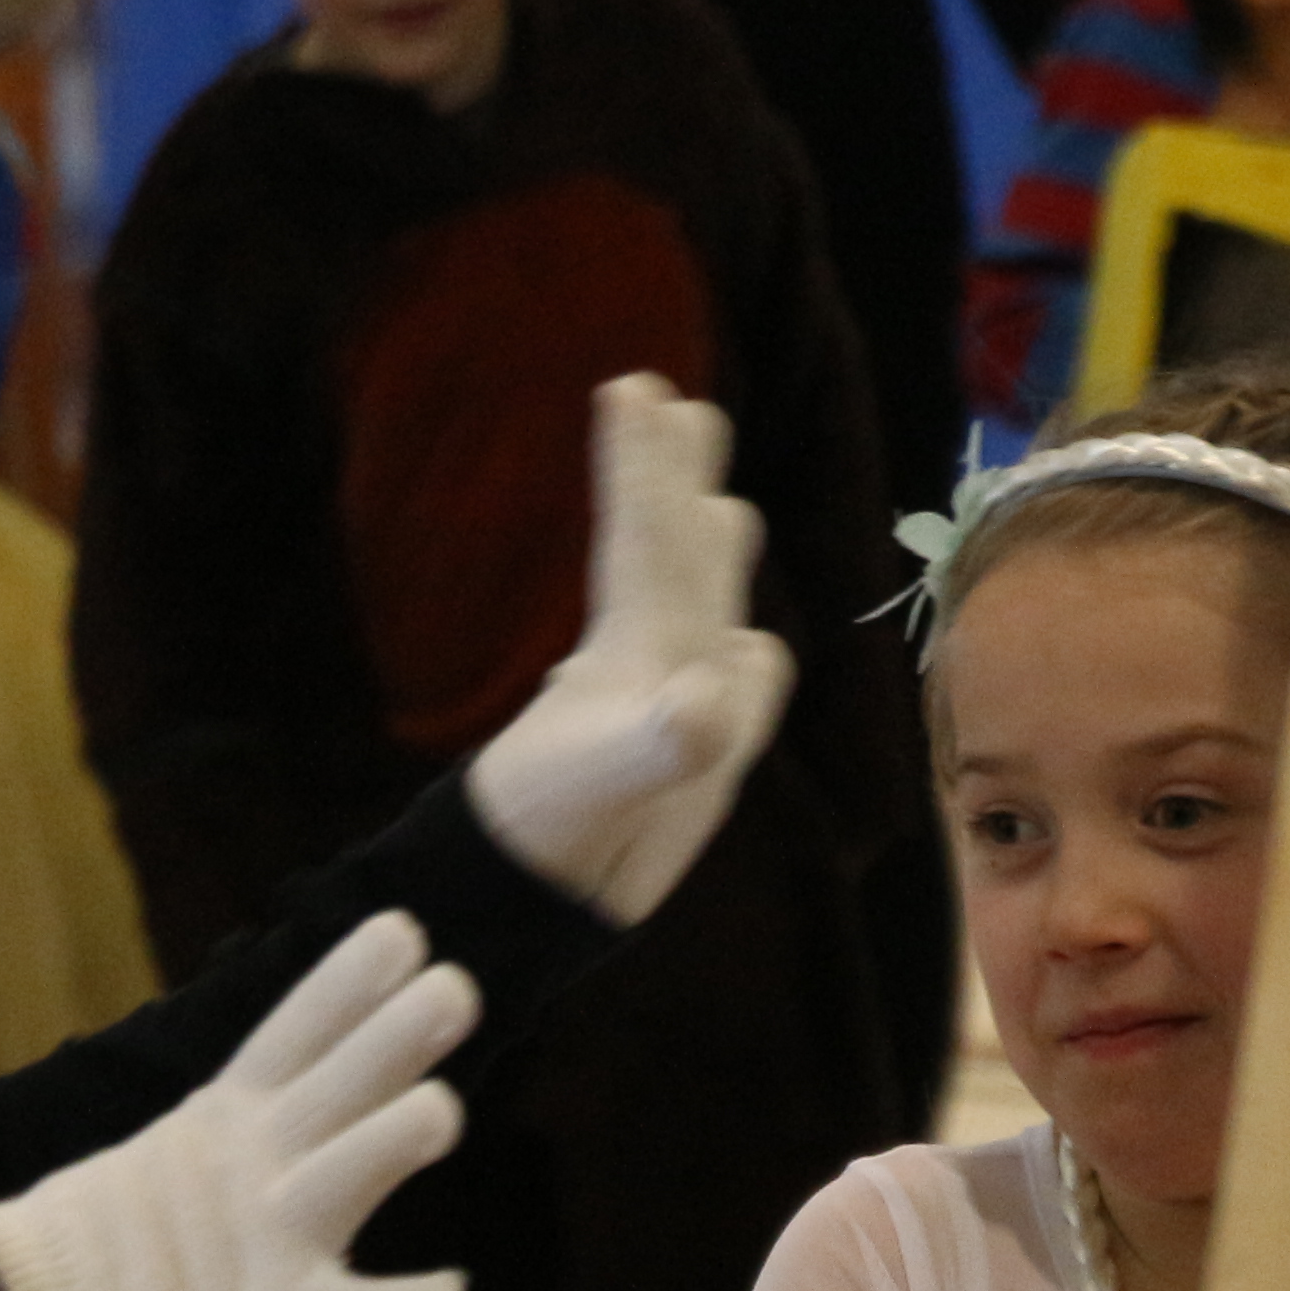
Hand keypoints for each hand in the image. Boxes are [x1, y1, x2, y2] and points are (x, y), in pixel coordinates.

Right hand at [0, 910, 475, 1290]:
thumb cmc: (122, 1236)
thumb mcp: (189, 1146)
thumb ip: (262, 1112)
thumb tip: (340, 1072)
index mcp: (229, 1117)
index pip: (295, 1031)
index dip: (349, 979)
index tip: (404, 927)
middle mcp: (254, 1163)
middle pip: (336, 1084)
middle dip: (397, 1033)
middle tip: (458, 986)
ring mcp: (263, 1237)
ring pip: (347, 1174)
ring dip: (394, 1136)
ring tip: (442, 1109)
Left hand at [459, 375, 798, 924]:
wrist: (545, 903)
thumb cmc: (565, 836)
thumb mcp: (615, 785)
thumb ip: (665, 742)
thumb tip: (705, 698)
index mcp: (633, 646)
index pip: (642, 537)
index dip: (642, 467)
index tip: (630, 387)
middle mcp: (656, 658)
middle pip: (671, 548)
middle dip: (672, 478)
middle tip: (666, 401)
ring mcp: (675, 701)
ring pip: (698, 604)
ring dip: (703, 549)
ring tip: (714, 501)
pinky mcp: (694, 752)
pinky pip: (728, 685)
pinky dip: (741, 658)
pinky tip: (744, 647)